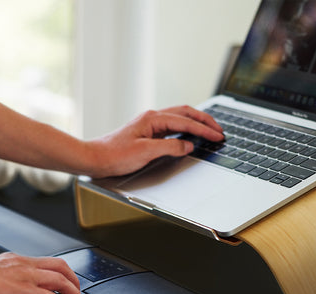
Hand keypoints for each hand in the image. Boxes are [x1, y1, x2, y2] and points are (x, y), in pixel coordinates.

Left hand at [85, 105, 223, 177]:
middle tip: (219, 130)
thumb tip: (188, 145)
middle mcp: (152, 118)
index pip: (185, 121)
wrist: (95, 158)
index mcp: (153, 119)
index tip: (218, 136)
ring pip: (179, 118)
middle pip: (185, 113)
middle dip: (205, 120)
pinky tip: (190, 136)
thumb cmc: (115, 155)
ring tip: (210, 130)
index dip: (204, 129)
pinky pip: (172, 127)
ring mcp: (149, 125)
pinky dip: (185, 129)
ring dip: (196, 123)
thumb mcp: (145, 152)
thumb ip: (170, 147)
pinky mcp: (147, 133)